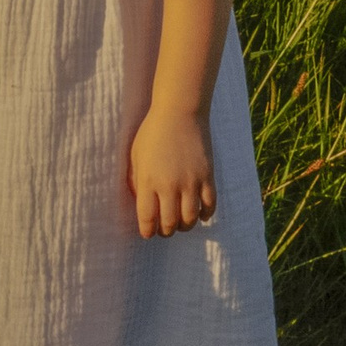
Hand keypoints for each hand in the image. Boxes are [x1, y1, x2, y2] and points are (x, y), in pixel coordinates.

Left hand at [128, 107, 215, 238]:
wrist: (179, 111)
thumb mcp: (135, 156)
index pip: (147, 218)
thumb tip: (141, 203)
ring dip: (185, 226)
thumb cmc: (152, 132)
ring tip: (181, 224)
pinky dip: (205, 214)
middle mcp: (170, 185)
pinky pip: (210, 204)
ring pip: (190, 219)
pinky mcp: (207, 176)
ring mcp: (191, 181)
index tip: (148, 233)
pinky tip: (200, 214)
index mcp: (148, 181)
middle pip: (169, 223)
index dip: (147, 231)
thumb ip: (136, 181)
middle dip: (165, 231)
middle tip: (165, 230)